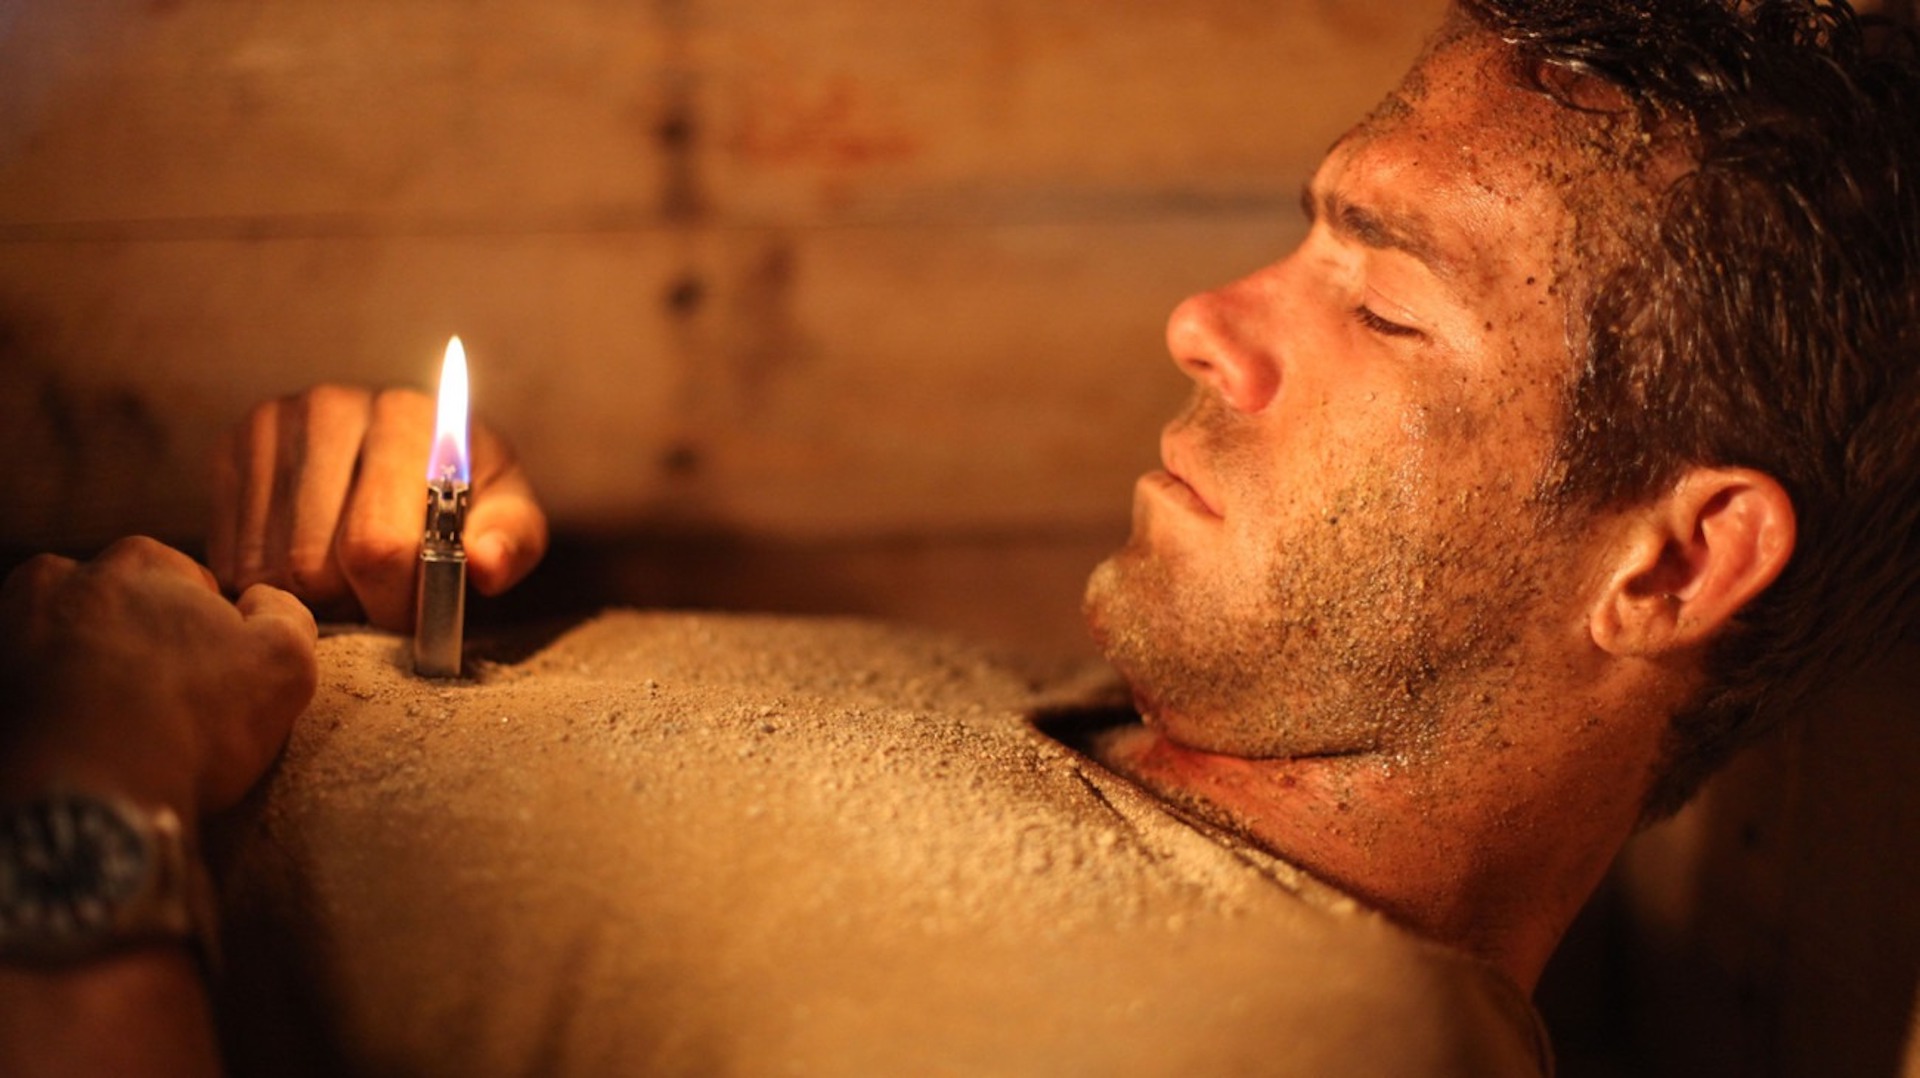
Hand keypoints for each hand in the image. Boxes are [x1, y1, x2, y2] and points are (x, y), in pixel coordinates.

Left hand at [0, 538, 317, 820]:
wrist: (79, 809)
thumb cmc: (188, 730)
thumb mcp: (283, 666)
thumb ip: (286, 613)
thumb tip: (260, 598)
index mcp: (140, 561)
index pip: (189, 588)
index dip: (210, 638)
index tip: (210, 686)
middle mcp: (60, 578)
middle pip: (118, 611)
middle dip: (138, 647)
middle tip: (157, 710)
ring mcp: (5, 628)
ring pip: (62, 643)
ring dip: (82, 670)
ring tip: (105, 730)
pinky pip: (18, 681)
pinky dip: (39, 702)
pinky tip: (66, 740)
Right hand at [208, 385, 547, 628]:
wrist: (414, 456)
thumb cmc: (465, 500)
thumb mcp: (507, 517)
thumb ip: (510, 542)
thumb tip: (483, 565)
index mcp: (409, 415)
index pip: (378, 545)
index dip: (395, 604)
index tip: (414, 618)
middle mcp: (331, 406)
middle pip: (313, 562)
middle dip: (352, 606)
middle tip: (378, 605)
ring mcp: (273, 424)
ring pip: (268, 568)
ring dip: (310, 600)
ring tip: (348, 583)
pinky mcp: (230, 450)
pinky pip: (232, 558)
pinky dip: (271, 585)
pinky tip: (308, 568)